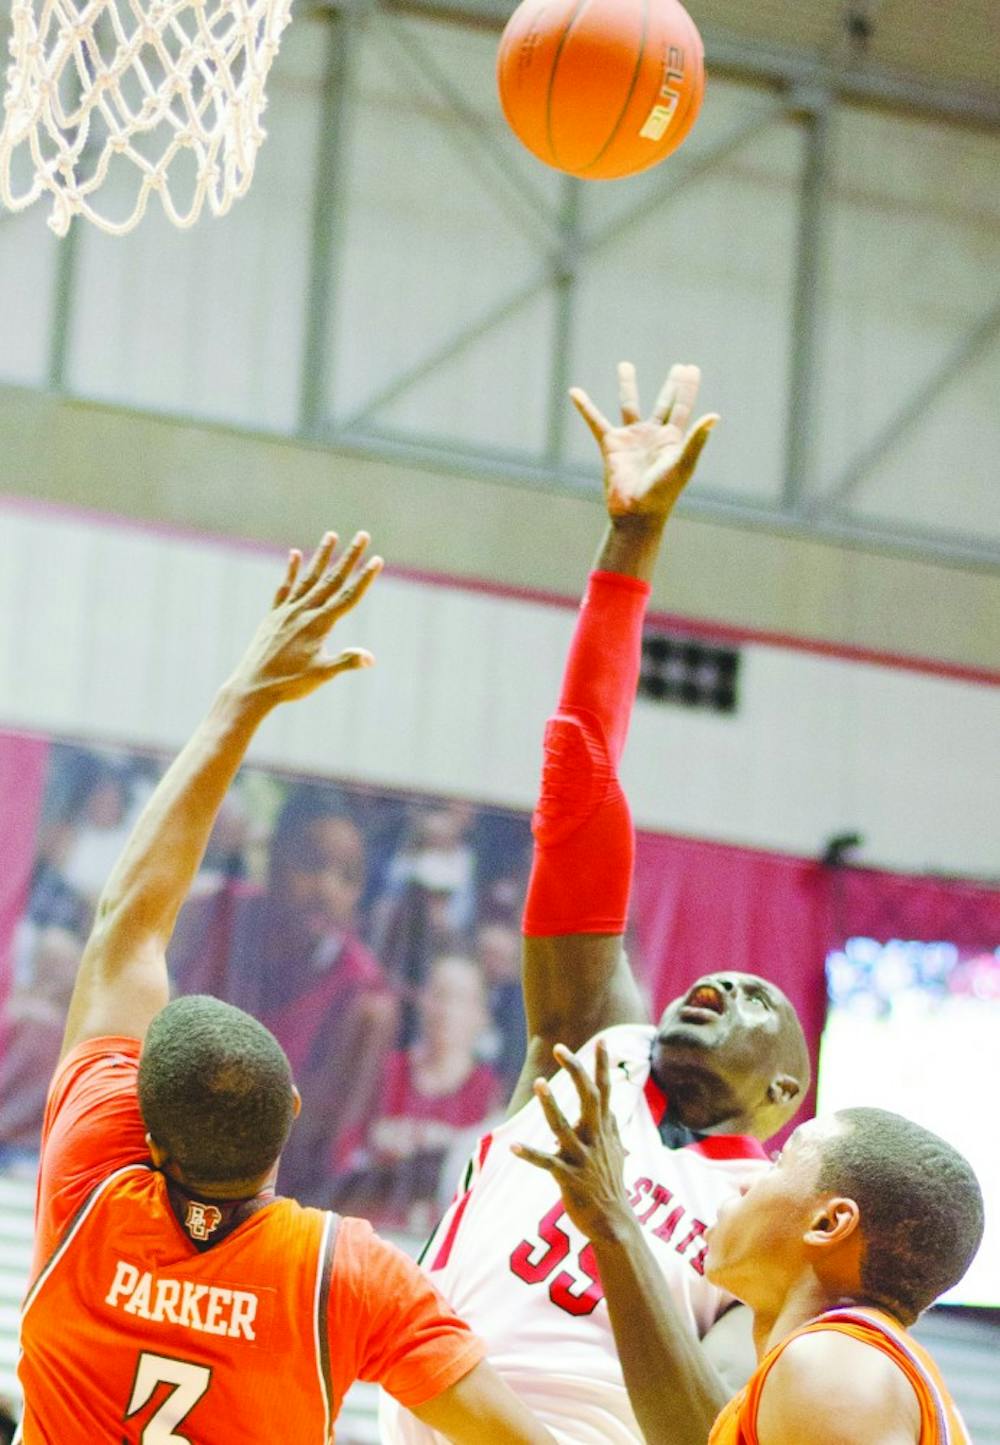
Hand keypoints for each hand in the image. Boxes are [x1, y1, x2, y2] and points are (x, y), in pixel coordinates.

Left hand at [228, 531, 381, 707]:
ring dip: (322, 556)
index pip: (348, 596)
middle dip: (349, 557)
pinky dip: (291, 571)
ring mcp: (287, 611)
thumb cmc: (289, 684)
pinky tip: (294, 554)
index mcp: (319, 624)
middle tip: (363, 535)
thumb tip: (370, 658)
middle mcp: (304, 612)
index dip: (365, 578)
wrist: (253, 687)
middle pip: (332, 579)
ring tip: (331, 535)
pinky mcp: (273, 616)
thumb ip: (346, 662)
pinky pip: (284, 588)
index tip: (377, 559)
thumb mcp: (321, 675)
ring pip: (309, 578)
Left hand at [512, 1041, 634, 1243]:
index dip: (603, 1066)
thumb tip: (610, 1114)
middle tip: (560, 1048)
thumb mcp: (615, 1151)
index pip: (606, 1091)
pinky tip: (514, 1147)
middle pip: (589, 1098)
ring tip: (538, 1084)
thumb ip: (610, 1129)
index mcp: (605, 1130)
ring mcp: (582, 1158)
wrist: (614, 1223)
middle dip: (575, 1072)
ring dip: (551, 1106)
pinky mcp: (568, 1178)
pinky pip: (547, 1163)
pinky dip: (530, 1154)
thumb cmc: (610, 1184)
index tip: (602, 1040)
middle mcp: (595, 1139)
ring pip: (564, 1127)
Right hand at [571, 362, 717, 522]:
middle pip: (664, 402)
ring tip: (625, 364)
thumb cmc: (662, 493)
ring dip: (627, 385)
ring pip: (629, 405)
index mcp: (672, 439)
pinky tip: (575, 392)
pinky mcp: (611, 446)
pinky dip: (585, 407)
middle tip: (679, 367)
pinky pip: (596, 421)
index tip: (691, 368)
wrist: (635, 514)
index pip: (682, 406)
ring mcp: (632, 439)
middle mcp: (653, 436)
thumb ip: (696, 439)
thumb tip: (714, 416)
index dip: (687, 387)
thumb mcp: (681, 464)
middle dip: (672, 385)